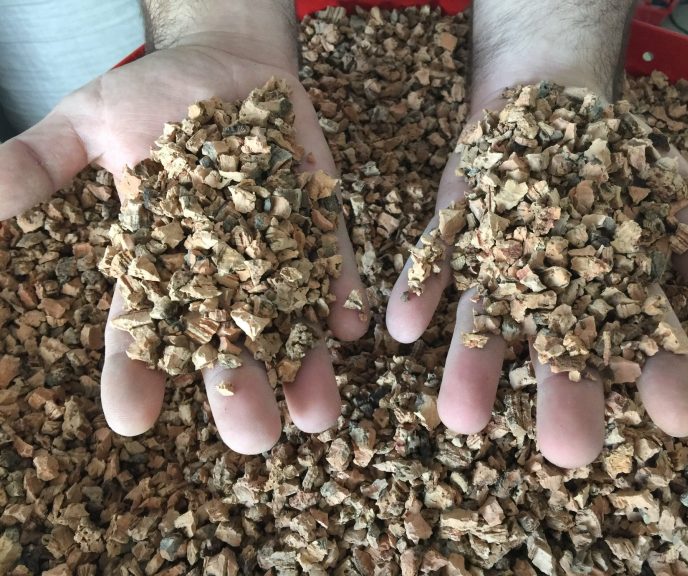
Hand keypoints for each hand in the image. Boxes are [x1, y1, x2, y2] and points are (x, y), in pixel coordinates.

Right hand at [0, 26, 367, 453]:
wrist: (226, 63)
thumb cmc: (153, 95)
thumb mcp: (88, 122)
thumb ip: (41, 164)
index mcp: (159, 262)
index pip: (143, 328)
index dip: (136, 373)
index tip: (133, 417)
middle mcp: (220, 273)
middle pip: (227, 343)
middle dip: (238, 390)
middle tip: (252, 439)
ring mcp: (275, 253)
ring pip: (290, 323)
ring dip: (306, 368)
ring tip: (316, 414)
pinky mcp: (318, 225)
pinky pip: (332, 268)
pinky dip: (341, 298)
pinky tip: (350, 329)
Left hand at [385, 0, 687, 468]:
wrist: (541, 101)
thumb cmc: (608, 155)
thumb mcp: (665, 186)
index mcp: (606, 291)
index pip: (642, 341)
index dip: (662, 378)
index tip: (680, 419)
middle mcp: (545, 295)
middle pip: (555, 351)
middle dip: (563, 397)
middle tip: (569, 451)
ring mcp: (491, 268)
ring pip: (482, 324)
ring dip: (471, 367)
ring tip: (463, 418)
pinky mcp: (448, 236)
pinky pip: (427, 266)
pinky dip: (416, 291)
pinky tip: (405, 327)